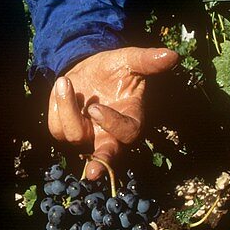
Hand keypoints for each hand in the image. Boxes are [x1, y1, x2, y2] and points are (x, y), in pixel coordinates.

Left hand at [47, 46, 178, 180]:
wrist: (90, 68)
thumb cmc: (115, 68)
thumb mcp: (130, 60)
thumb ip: (148, 60)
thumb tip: (172, 55)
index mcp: (131, 120)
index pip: (127, 133)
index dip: (112, 124)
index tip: (95, 108)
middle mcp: (110, 134)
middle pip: (106, 158)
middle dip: (100, 166)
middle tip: (92, 175)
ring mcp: (88, 136)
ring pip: (73, 136)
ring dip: (66, 110)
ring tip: (66, 81)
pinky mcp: (67, 131)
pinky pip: (57, 128)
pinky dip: (56, 105)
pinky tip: (64, 87)